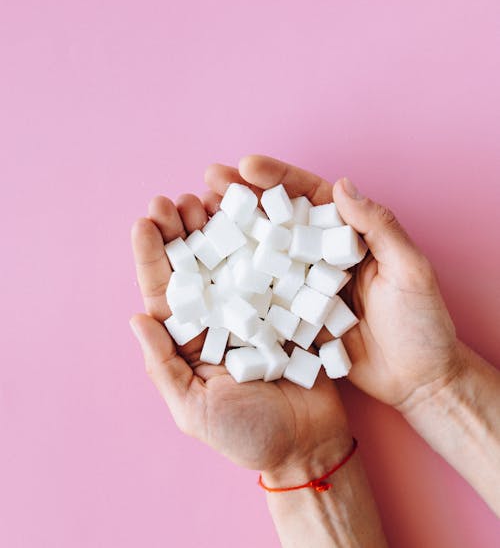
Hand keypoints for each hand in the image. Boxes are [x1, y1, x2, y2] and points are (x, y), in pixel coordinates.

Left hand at [130, 192, 351, 477]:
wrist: (309, 445)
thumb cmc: (247, 436)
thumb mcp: (194, 409)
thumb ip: (163, 367)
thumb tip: (134, 318)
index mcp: (190, 339)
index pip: (165, 290)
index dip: (152, 255)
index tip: (145, 221)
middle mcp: (217, 316)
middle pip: (195, 264)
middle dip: (182, 230)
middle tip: (175, 200)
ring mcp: (252, 306)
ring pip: (229, 256)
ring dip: (216, 225)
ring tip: (206, 195)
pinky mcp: (287, 302)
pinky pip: (271, 264)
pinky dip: (260, 237)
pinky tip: (251, 212)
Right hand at [205, 155, 462, 410]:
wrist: (419, 381)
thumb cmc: (423, 323)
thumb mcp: (409, 269)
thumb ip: (379, 227)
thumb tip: (342, 185)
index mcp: (350, 234)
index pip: (310, 196)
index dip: (279, 177)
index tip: (247, 166)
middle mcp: (322, 253)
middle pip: (278, 217)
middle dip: (244, 196)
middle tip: (210, 181)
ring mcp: (305, 284)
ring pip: (264, 250)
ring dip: (233, 232)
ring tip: (200, 216)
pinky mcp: (295, 315)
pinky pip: (263, 292)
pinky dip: (237, 279)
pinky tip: (210, 268)